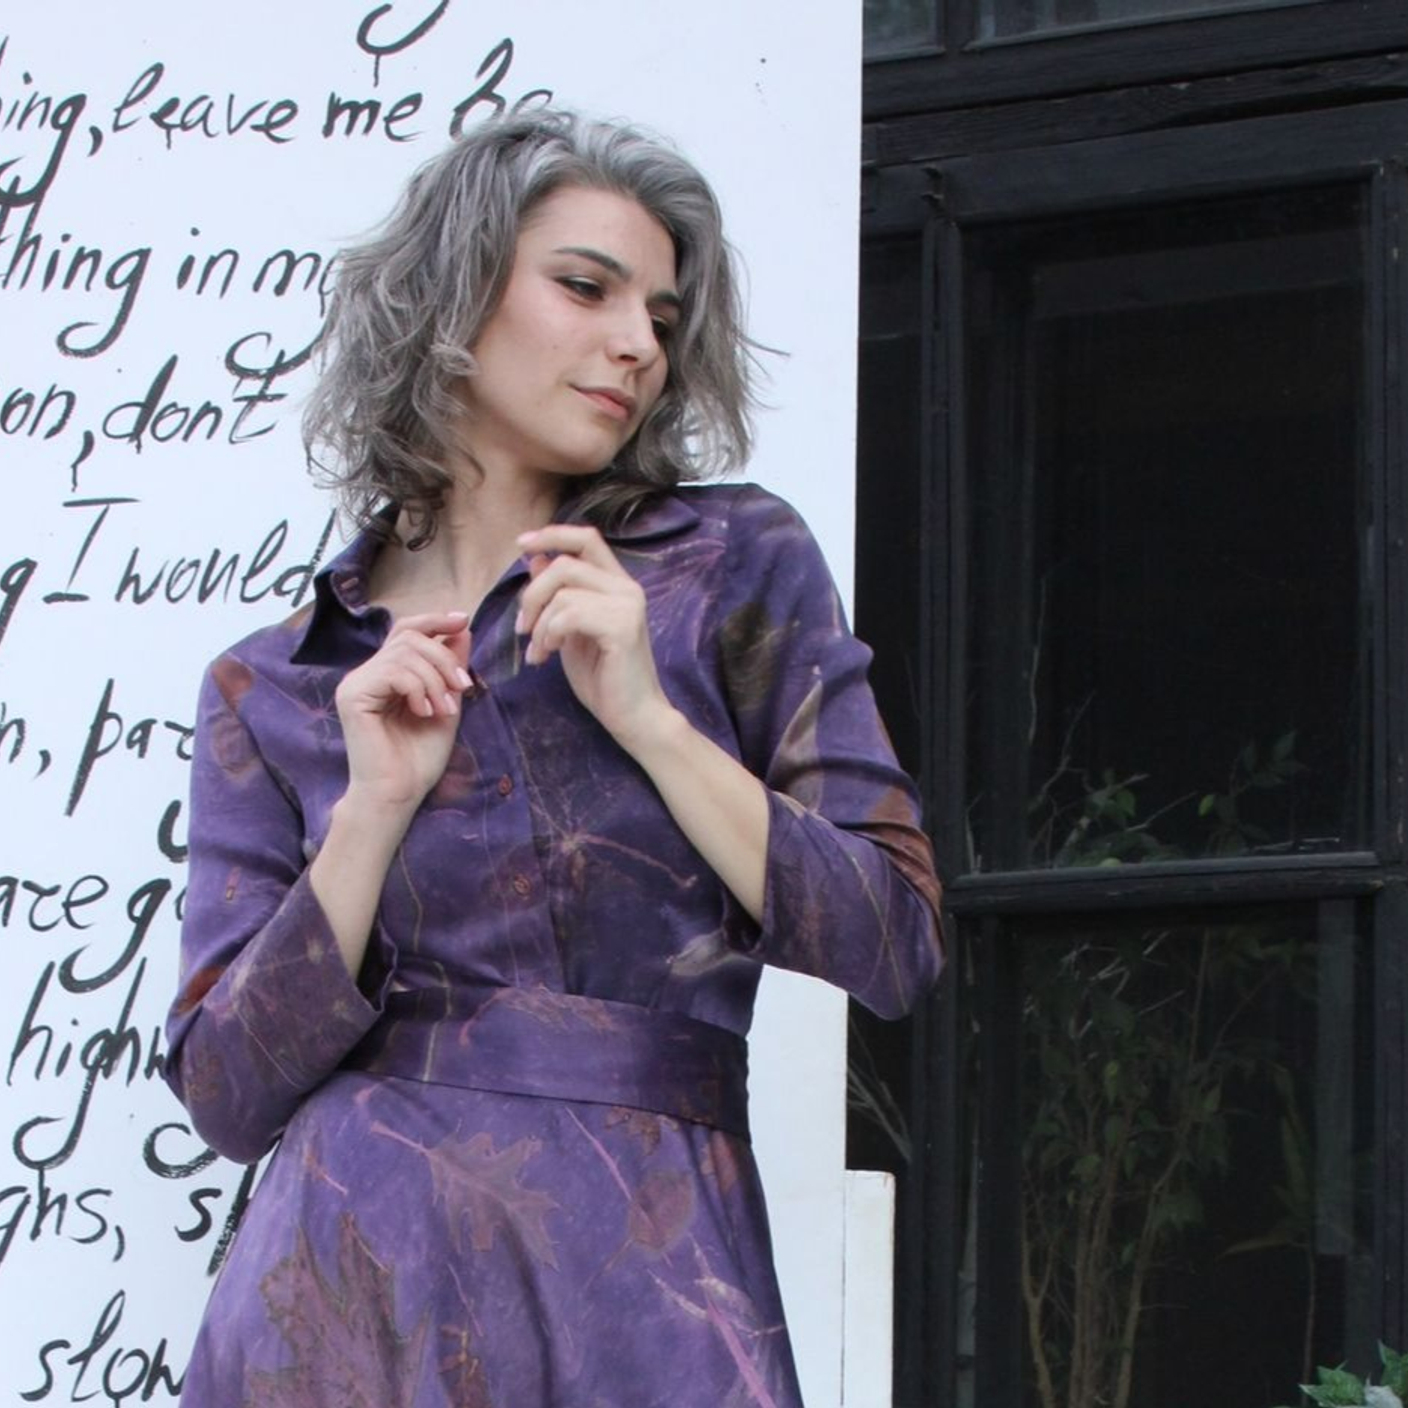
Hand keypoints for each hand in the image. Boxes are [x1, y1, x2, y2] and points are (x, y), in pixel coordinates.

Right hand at [334, 611, 474, 811]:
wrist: (398, 794)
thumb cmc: (419, 759)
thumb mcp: (447, 704)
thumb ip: (450, 669)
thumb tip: (461, 628)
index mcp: (385, 675)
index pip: (406, 631)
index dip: (434, 621)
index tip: (463, 621)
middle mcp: (365, 674)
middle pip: (409, 636)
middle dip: (444, 657)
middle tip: (463, 688)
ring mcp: (355, 684)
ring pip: (404, 653)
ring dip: (435, 679)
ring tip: (444, 709)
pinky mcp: (353, 696)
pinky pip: (393, 672)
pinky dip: (418, 689)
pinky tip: (424, 713)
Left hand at [514, 525, 674, 752]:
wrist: (633, 717)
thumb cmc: (604, 679)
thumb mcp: (569, 630)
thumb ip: (558, 595)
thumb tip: (536, 558)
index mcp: (617, 584)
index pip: (586, 538)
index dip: (552, 535)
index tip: (521, 544)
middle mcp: (627, 588)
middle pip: (564, 563)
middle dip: (532, 594)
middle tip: (522, 629)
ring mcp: (628, 605)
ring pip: (563, 591)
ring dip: (539, 624)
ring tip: (539, 652)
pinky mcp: (622, 626)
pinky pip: (569, 614)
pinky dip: (549, 635)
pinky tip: (547, 657)